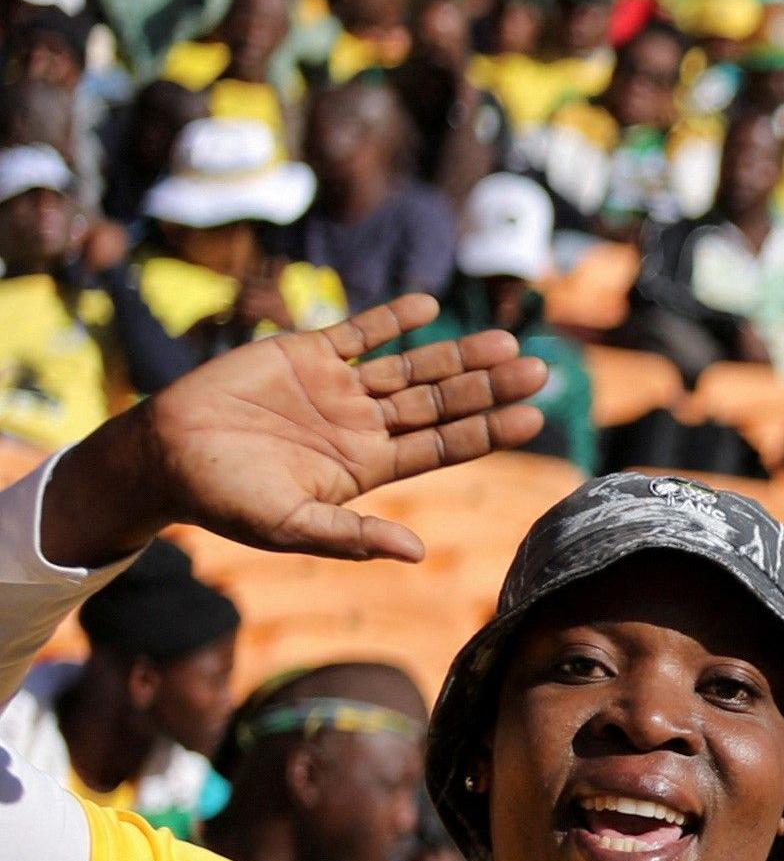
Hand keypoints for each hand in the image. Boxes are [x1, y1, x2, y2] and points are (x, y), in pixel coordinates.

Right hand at [43, 294, 552, 568]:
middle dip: (488, 387)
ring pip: (410, 367)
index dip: (488, 431)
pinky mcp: (304, 354)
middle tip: (543, 372)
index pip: (443, 445)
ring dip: (456, 354)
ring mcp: (337, 386)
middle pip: (440, 402)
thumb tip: (417, 555)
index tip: (536, 419)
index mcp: (368, 465)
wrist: (163, 457)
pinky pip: (357, 331)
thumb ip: (353, 535)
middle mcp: (363, 423)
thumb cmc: (225, 500)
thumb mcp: (292, 525)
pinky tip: (427, 305)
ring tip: (505, 343)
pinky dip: (390, 318)